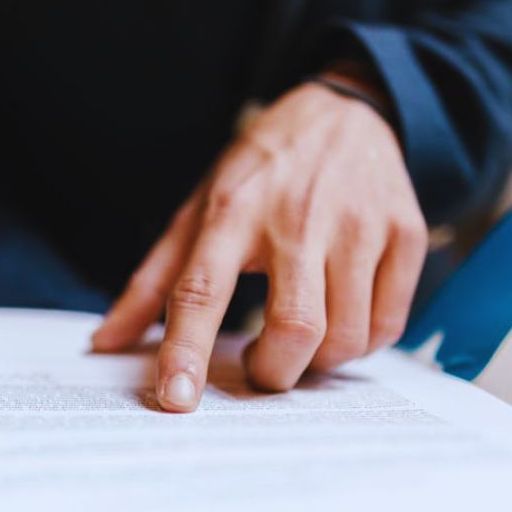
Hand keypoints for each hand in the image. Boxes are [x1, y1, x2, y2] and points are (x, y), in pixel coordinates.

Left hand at [92, 71, 427, 411]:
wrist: (346, 112)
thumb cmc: (261, 173)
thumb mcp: (198, 210)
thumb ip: (152, 282)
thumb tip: (106, 343)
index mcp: (233, 211)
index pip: (202, 291)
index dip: (187, 351)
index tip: (176, 400)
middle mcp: (298, 217)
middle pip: (295, 329)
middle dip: (275, 372)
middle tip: (263, 366)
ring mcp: (359, 224)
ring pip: (345, 337)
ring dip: (318, 362)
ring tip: (303, 341)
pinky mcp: (405, 234)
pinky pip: (387, 326)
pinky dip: (361, 344)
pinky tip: (341, 321)